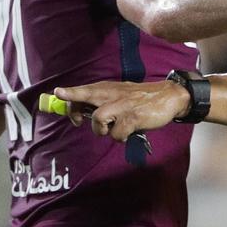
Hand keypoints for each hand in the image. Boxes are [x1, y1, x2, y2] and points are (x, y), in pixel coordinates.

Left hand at [54, 80, 190, 140]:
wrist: (168, 96)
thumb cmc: (140, 98)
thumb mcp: (121, 94)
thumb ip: (103, 101)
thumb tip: (83, 113)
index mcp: (108, 88)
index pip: (85, 89)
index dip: (70, 93)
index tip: (58, 93)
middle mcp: (112, 94)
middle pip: (86, 96)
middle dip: (73, 104)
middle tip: (74, 120)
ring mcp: (122, 105)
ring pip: (98, 120)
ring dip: (102, 130)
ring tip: (113, 129)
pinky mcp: (132, 117)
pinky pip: (117, 134)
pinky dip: (120, 137)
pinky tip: (129, 132)